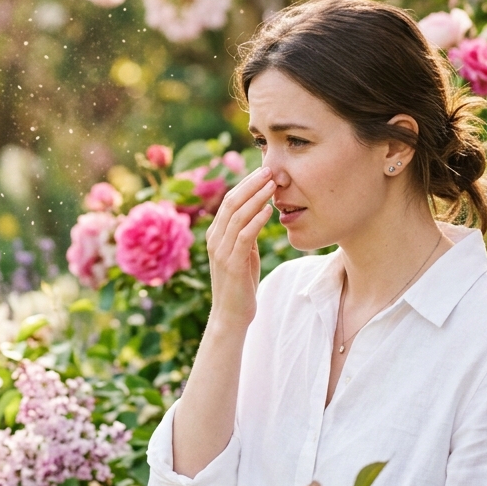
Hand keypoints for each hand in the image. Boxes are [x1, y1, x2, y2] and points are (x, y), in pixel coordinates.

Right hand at [204, 167, 274, 329]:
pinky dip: (257, 220)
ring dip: (256, 198)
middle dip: (251, 184)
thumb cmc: (240, 285)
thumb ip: (245, 235)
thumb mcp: (243, 254)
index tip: (263, 171)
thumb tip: (258, 213)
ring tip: (273, 184)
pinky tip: (269, 210)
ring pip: (237, 216)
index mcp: (215, 235)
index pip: (228, 201)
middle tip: (269, 169)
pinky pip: (245, 236)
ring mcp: (221, 251)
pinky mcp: (232, 264)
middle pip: (231, 203)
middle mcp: (214, 240)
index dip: (245, 184)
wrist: (231, 315)